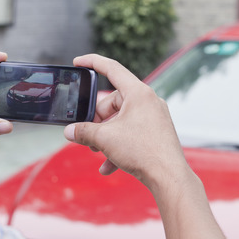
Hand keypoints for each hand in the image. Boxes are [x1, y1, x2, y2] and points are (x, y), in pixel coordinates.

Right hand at [64, 54, 189, 190]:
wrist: (169, 176)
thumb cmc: (143, 152)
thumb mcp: (105, 139)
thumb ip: (83, 132)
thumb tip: (70, 132)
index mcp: (139, 93)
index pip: (112, 68)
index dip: (92, 62)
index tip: (78, 61)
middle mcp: (149, 101)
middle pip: (114, 102)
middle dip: (97, 119)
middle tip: (87, 134)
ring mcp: (155, 117)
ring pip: (122, 120)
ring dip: (106, 136)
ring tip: (97, 152)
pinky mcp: (157, 132)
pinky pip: (133, 134)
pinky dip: (119, 147)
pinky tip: (108, 166)